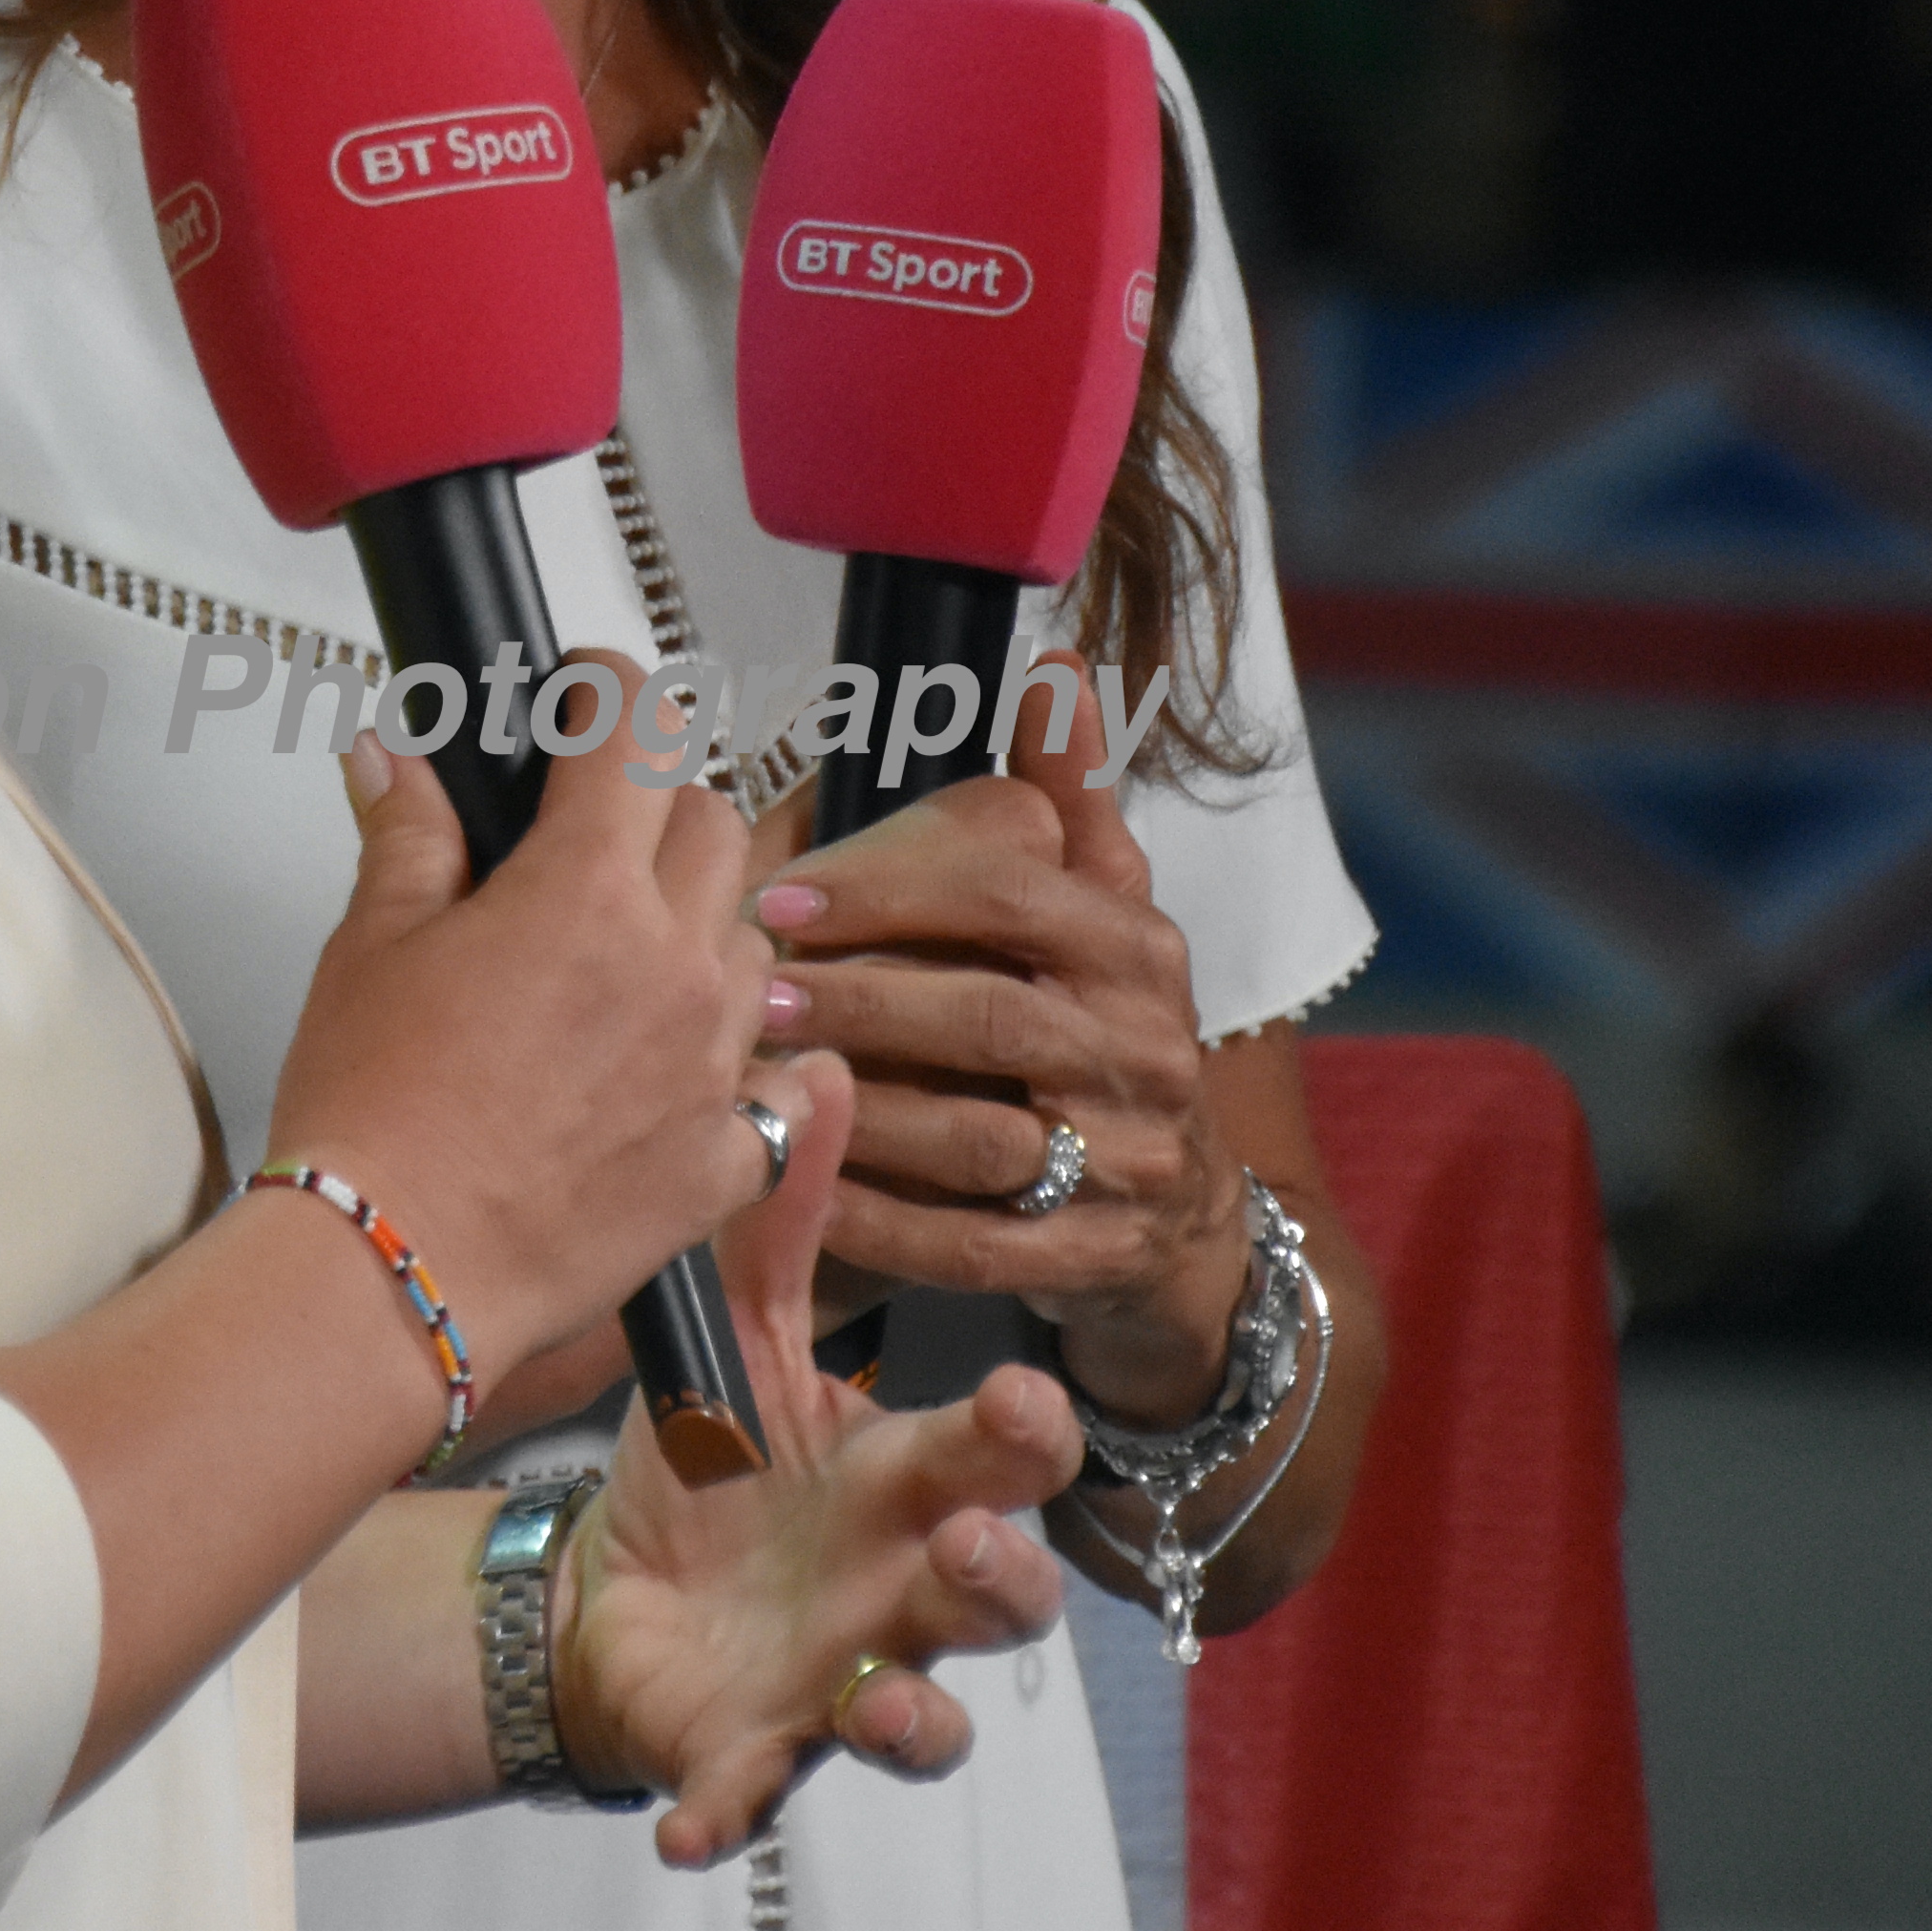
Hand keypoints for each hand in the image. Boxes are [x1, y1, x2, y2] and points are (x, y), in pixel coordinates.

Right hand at [259, 656, 775, 1386]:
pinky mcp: (727, 1158)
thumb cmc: (372, 1114)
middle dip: (659, 809)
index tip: (587, 692)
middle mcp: (675, 963)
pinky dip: (734, 1067)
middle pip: (714, 827)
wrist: (393, 1272)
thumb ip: (407, 837)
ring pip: (752, 948)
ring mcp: (714, 1064)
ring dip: (702, 932)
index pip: (632, 734)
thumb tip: (397, 761)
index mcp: (586, 889)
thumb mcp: (369, 948)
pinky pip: (773, 1086)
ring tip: (628, 962)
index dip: (606, 693)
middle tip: (596, 834)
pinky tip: (675, 1076)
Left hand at [551, 1055, 1078, 1867]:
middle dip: (999, 1579)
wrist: (615, 1594)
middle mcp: (899, 1590)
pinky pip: (757, 1795)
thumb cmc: (715, 1467)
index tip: (1028, 1396)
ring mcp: (839, 1680)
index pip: (998, 1457)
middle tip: (963, 1550)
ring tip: (878, 1700)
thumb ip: (786, 1229)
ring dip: (912, 1716)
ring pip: (923, 1718)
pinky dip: (730, 1812)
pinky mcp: (756, 1752)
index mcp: (904, 1481)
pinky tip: (696, 1824)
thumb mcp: (744, 1350)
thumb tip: (825, 1073)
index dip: (1024, 1436)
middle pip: (999, 1598)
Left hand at [760, 663, 1250, 1423]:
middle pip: (987, 1020)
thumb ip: (1070, 796)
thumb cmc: (1103, 1032)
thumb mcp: (1107, 908)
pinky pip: (972, 1245)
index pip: (1013, 898)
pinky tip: (796, 1180)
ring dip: (859, 1112)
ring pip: (978, 1139)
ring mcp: (1131, 1166)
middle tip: (745, 987)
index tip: (782, 893)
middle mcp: (1149, 1052)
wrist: (1185, 1221)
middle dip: (859, 1001)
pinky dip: (881, 1218)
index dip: (893, 891)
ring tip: (755, 1080)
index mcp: (1140, 949)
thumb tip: (1055, 669)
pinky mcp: (1095, 1261)